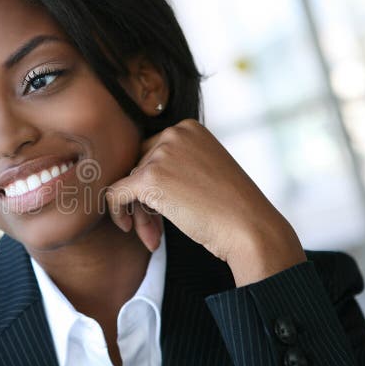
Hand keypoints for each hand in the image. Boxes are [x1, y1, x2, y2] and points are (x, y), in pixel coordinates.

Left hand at [105, 119, 305, 285]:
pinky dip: (117, 212)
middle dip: (143, 200)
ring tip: (153, 237)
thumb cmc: (230, 208)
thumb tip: (127, 179)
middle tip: (155, 230)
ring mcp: (161, 154)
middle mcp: (174, 133)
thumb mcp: (203, 172)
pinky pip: (114, 194)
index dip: (153, 184)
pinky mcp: (149, 178)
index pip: (151, 153)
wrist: (249, 229)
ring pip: (128, 183)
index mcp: (189, 128)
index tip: (165, 210)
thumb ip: (174, 165)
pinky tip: (128, 229)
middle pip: (138, 167)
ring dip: (138, 212)